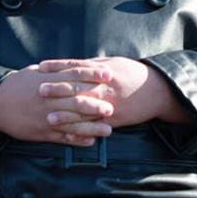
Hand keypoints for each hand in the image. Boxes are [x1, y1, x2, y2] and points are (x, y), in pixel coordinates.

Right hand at [0, 64, 114, 145]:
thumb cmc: (16, 85)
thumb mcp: (34, 73)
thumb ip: (54, 72)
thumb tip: (73, 67)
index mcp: (47, 81)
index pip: (74, 76)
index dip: (92, 76)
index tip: (108, 75)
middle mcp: (48, 99)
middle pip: (76, 101)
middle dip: (95, 104)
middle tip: (113, 106)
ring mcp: (45, 117)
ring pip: (72, 122)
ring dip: (91, 127)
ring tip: (108, 130)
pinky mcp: (41, 132)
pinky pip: (62, 137)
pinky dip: (77, 140)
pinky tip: (90, 141)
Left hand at [40, 57, 190, 126]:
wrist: (157, 91)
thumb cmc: (133, 73)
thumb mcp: (112, 63)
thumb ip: (92, 65)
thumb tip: (73, 65)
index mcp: (102, 71)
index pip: (75, 67)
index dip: (57, 67)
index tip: (41, 66)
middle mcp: (104, 88)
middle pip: (77, 88)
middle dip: (57, 90)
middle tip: (39, 90)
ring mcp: (109, 105)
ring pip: (84, 111)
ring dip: (66, 115)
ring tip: (49, 117)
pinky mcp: (114, 120)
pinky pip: (95, 127)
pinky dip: (82, 131)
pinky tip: (69, 134)